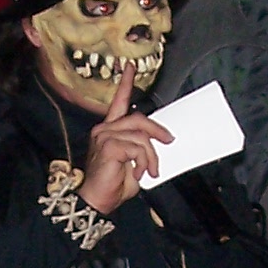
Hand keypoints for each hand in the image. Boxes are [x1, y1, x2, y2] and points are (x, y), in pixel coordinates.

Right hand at [77, 70, 173, 216]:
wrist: (98, 201)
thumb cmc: (114, 184)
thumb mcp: (136, 162)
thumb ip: (145, 148)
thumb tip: (164, 141)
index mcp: (109, 130)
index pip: (119, 102)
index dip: (125, 83)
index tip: (130, 67)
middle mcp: (104, 129)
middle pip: (138, 118)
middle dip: (157, 130)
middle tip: (169, 141)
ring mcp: (104, 136)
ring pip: (141, 136)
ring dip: (151, 156)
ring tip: (149, 171)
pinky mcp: (109, 146)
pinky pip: (137, 147)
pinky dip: (143, 161)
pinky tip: (138, 173)